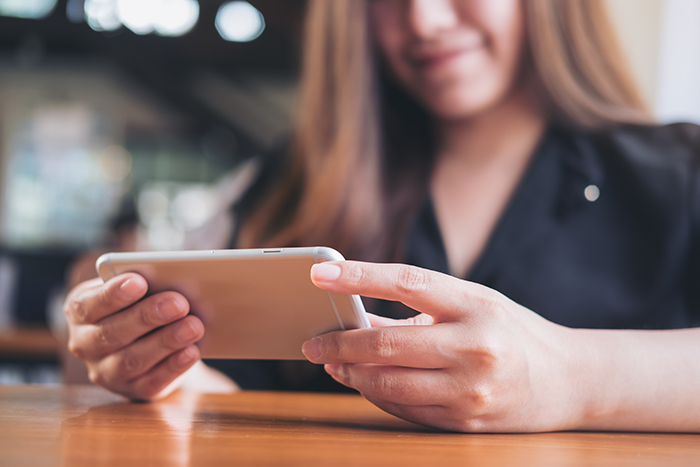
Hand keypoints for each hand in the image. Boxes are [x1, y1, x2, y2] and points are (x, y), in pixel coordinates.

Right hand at [64, 273, 203, 400]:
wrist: (152, 337)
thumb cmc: (142, 301)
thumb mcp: (138, 288)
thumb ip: (147, 283)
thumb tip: (175, 279)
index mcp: (81, 311)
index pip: (87, 305)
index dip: (112, 294)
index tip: (139, 281)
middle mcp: (86, 345)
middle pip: (112, 333)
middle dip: (148, 317)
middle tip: (178, 303)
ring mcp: (107, 372)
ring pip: (132, 360)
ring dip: (166, 342)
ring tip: (194, 326)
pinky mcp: (134, 390)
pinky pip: (152, 382)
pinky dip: (174, 367)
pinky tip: (192, 351)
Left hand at [302, 261, 579, 431]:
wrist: (570, 381)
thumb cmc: (513, 332)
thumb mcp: (475, 303)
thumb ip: (421, 307)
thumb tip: (360, 312)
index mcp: (476, 304)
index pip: (406, 281)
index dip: (358, 275)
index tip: (320, 273)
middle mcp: (475, 346)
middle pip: (386, 343)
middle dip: (340, 344)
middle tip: (313, 343)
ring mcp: (471, 389)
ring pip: (388, 384)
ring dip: (350, 375)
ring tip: (331, 364)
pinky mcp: (466, 421)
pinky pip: (405, 409)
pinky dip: (376, 395)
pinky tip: (362, 383)